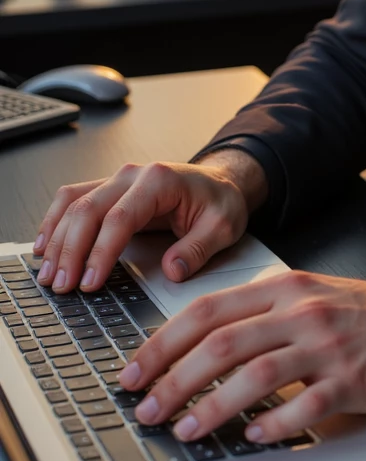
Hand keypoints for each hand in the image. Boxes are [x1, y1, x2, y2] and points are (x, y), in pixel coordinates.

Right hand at [33, 151, 265, 293]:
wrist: (220, 183)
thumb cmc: (220, 202)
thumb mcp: (224, 226)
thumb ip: (199, 248)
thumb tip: (173, 270)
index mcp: (160, 180)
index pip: (121, 217)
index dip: (101, 252)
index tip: (91, 282)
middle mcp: (133, 175)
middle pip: (89, 209)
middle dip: (71, 250)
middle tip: (63, 286)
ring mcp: (117, 179)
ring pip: (74, 203)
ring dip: (56, 238)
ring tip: (49, 274)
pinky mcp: (109, 190)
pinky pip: (73, 200)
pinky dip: (55, 222)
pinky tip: (46, 247)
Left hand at [120, 271, 365, 443]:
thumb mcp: (316, 296)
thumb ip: (266, 312)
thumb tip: (206, 344)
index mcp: (288, 287)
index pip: (208, 311)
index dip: (163, 342)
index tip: (135, 370)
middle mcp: (303, 312)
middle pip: (221, 344)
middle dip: (172, 379)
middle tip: (147, 407)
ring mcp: (328, 346)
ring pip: (254, 376)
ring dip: (211, 407)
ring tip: (186, 429)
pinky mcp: (352, 380)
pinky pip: (303, 407)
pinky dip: (272, 426)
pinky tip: (252, 438)